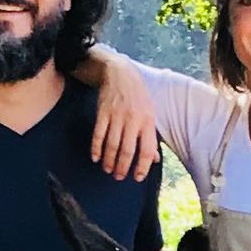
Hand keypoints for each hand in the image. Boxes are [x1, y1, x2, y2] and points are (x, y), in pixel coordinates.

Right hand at [85, 45, 160, 179]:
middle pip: (127, 150)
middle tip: (118, 177)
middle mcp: (133, 120)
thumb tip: (154, 158)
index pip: (147, 150)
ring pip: (112, 145)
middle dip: (122, 167)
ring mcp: (117, 116)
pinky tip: (96, 157)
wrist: (120, 73)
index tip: (137, 177)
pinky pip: (98, 134)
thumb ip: (150, 136)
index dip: (142, 166)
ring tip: (108, 170)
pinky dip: (96, 148)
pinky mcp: (103, 112)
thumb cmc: (138, 96)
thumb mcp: (150, 113)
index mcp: (148, 121)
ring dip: (109, 161)